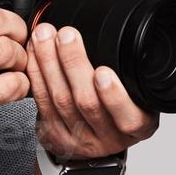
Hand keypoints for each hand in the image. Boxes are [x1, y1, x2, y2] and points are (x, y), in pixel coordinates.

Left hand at [27, 23, 157, 159]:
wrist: (99, 138)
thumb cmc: (122, 111)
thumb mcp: (141, 98)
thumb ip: (133, 78)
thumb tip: (118, 36)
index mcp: (137, 126)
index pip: (128, 119)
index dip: (114, 96)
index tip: (102, 72)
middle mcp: (108, 137)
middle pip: (86, 102)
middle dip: (73, 63)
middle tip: (67, 35)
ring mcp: (78, 139)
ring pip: (60, 99)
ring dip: (49, 62)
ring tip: (45, 36)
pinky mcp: (53, 134)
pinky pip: (41, 100)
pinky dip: (36, 71)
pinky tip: (34, 51)